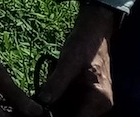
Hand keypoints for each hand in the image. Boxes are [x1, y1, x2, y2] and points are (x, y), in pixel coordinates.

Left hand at [36, 0, 118, 115]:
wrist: (93, 30)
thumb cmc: (84, 43)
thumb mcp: (69, 61)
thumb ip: (57, 82)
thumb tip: (42, 101)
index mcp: (99, 100)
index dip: (56, 116)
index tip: (41, 108)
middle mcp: (98, 105)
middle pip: (72, 115)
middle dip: (54, 106)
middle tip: (40, 93)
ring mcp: (91, 101)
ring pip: (67, 108)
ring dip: (54, 100)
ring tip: (46, 82)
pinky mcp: (83, 95)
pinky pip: (67, 100)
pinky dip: (56, 93)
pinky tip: (50, 80)